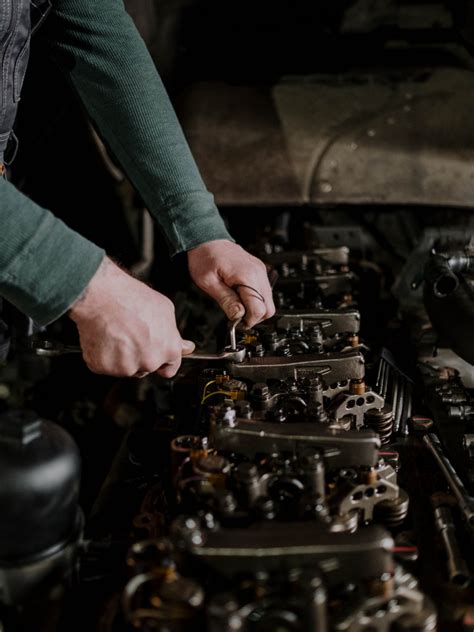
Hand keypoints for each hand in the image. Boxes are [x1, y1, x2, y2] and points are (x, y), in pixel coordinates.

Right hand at [69, 257, 194, 377]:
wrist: (101, 295)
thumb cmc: (131, 298)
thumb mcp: (164, 309)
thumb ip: (174, 334)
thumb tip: (186, 347)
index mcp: (168, 349)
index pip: (169, 369)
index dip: (162, 361)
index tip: (155, 353)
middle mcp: (150, 362)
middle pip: (146, 367)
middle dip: (140, 355)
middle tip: (131, 333)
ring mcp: (126, 367)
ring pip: (125, 368)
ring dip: (121, 356)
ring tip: (116, 332)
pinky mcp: (104, 367)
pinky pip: (105, 366)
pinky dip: (103, 356)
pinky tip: (105, 337)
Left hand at [188, 240, 274, 327]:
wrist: (207, 240)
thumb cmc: (205, 258)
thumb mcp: (208, 283)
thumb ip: (226, 301)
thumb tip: (238, 316)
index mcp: (246, 276)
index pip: (259, 309)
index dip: (248, 320)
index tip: (236, 322)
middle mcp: (258, 273)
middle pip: (268, 308)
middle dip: (254, 317)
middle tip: (237, 317)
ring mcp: (260, 272)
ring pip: (268, 302)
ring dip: (254, 309)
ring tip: (236, 305)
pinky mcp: (259, 271)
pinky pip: (264, 292)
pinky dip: (254, 300)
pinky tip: (240, 297)